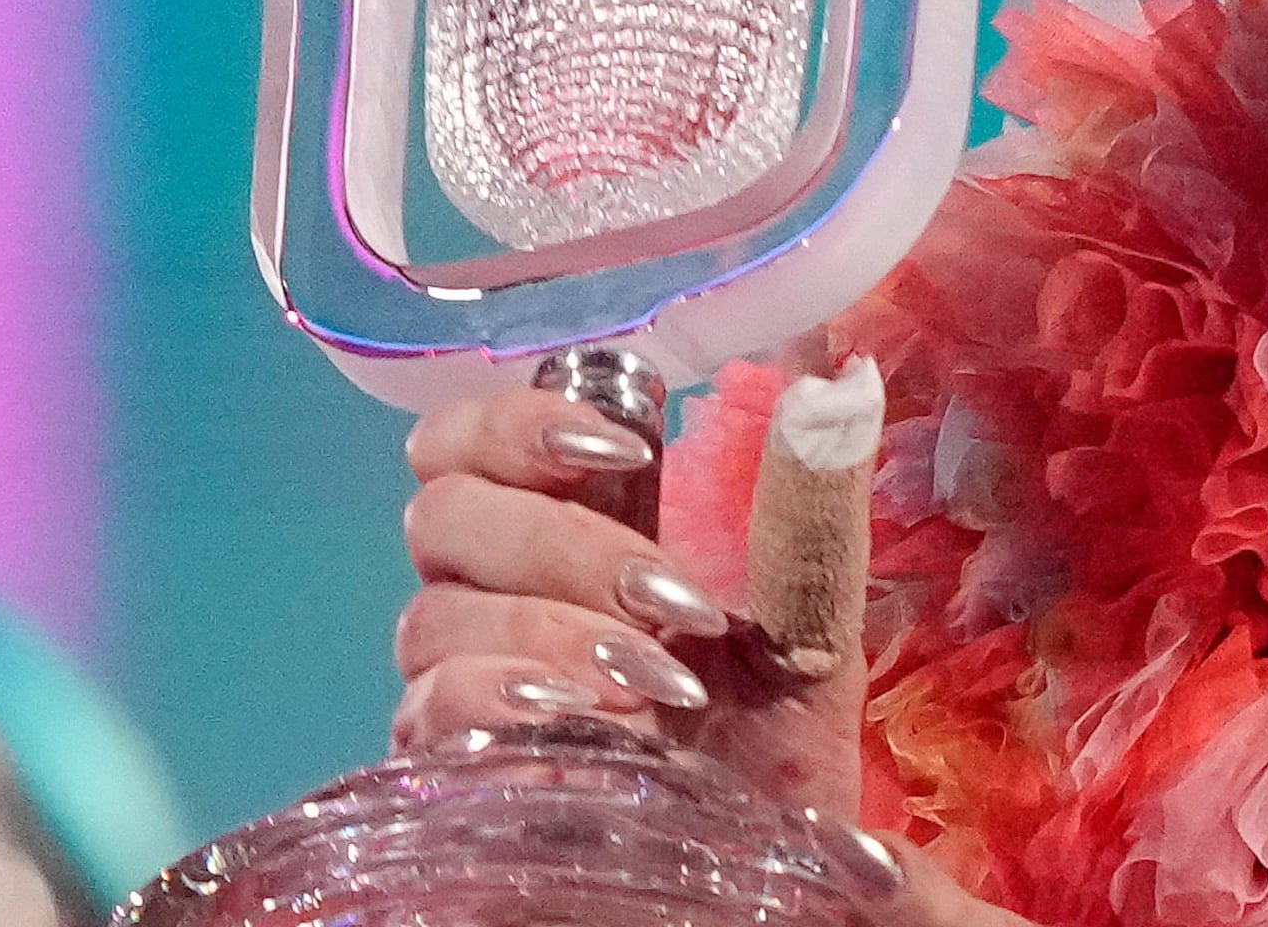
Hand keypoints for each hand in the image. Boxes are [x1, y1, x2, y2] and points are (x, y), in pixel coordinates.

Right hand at [394, 384, 863, 819]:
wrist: (767, 880)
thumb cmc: (773, 744)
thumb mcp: (811, 624)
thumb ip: (811, 516)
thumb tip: (839, 390)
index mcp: (556, 540)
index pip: (465, 443)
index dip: (516, 421)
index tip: (622, 442)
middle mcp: (485, 602)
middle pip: (443, 514)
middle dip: (562, 542)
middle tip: (669, 602)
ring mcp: (458, 687)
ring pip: (434, 615)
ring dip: (552, 631)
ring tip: (655, 681)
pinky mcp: (449, 774)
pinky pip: (428, 713)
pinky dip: (509, 701)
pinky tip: (589, 720)